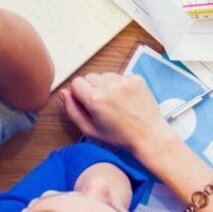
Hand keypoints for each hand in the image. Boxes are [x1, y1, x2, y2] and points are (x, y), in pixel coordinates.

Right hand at [60, 73, 177, 161]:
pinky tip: (124, 99)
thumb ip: (72, 110)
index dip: (78, 94)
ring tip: (113, 102)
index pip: (76, 82)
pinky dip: (118, 84)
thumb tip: (64, 93)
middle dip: (90, 88)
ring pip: (104, 75)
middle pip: (89, 77)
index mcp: (95, 99)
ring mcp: (124, 80)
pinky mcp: (136, 78)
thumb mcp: (89, 130)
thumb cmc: (118, 136)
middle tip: (100, 104)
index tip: (85, 103)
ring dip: (104, 85)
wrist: (148, 134)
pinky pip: (120, 76)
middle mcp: (109, 85)